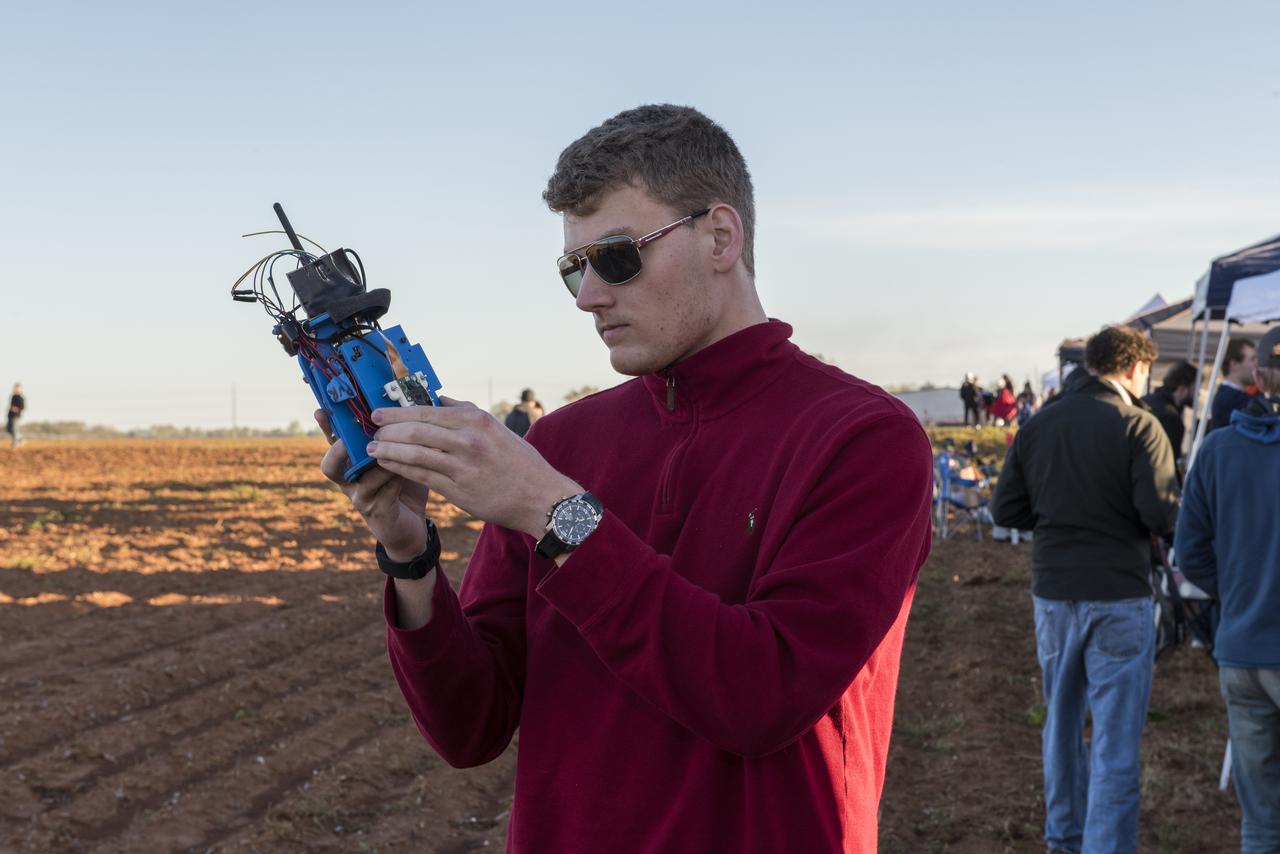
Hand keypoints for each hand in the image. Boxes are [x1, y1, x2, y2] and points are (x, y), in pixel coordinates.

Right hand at [315, 410, 429, 560]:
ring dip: (379, 463)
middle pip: (330, 465)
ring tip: (396, 451)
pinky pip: (383, 492)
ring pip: (360, 477)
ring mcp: (360, 497)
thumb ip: (398, 439)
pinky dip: (395, 479)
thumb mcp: (400, 458)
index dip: (326, 428)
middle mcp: (350, 481)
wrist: (410, 526)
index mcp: (352, 464)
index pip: (334, 442)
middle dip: (339, 449)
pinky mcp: (376, 512)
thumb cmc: (404, 487)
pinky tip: (407, 473)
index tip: (320, 410)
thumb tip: (405, 406)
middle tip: (352, 438)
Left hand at [367, 397, 580, 538]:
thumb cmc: (519, 462)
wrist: (541, 497)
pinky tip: (388, 466)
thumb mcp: (496, 428)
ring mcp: (462, 466)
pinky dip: (401, 470)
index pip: (427, 411)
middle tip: (370, 430)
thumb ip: (465, 412)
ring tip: (372, 449)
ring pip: (414, 454)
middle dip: (387, 430)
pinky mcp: (458, 491)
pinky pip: (421, 477)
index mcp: (476, 420)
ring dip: (388, 451)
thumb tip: (439, 398)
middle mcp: (468, 440)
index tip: (378, 413)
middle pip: (415, 430)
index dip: (398, 412)